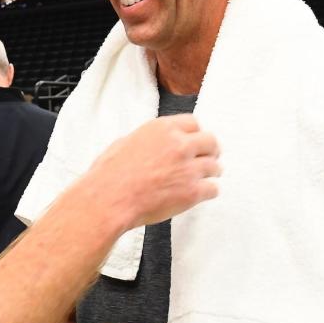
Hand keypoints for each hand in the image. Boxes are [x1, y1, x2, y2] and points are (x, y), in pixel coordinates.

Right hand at [88, 115, 220, 231]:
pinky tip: (200, 194)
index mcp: (162, 129)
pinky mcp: (192, 192)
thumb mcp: (125, 143)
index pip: (193, 123)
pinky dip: (207, 192)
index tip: (196, 142)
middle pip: (210, 141)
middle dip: (210, 151)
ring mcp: (188, 168)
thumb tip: (153, 144)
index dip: (196, 134)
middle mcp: (179, 144)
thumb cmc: (109, 175)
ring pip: (215, 166)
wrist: (108, 199)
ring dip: (210, 173)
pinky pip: (213, 189)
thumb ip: (148, 140)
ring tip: (204, 179)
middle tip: (208, 159)